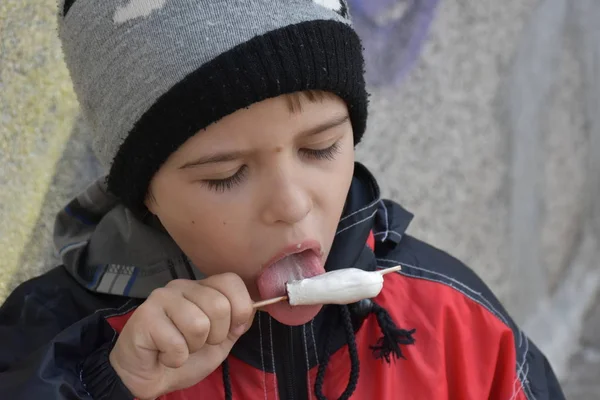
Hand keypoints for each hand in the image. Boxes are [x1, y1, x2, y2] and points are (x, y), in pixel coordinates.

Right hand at [109, 273, 254, 399]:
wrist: (149, 377)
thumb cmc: (185, 356)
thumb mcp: (222, 340)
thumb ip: (239, 322)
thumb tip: (256, 305)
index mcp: (203, 288)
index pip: (232, 281)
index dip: (240, 309)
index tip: (230, 330)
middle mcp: (182, 286)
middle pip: (219, 305)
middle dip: (215, 336)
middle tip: (198, 343)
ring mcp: (162, 298)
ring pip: (198, 324)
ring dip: (193, 347)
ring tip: (180, 347)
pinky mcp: (145, 317)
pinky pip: (176, 343)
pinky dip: (175, 358)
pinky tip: (164, 354)